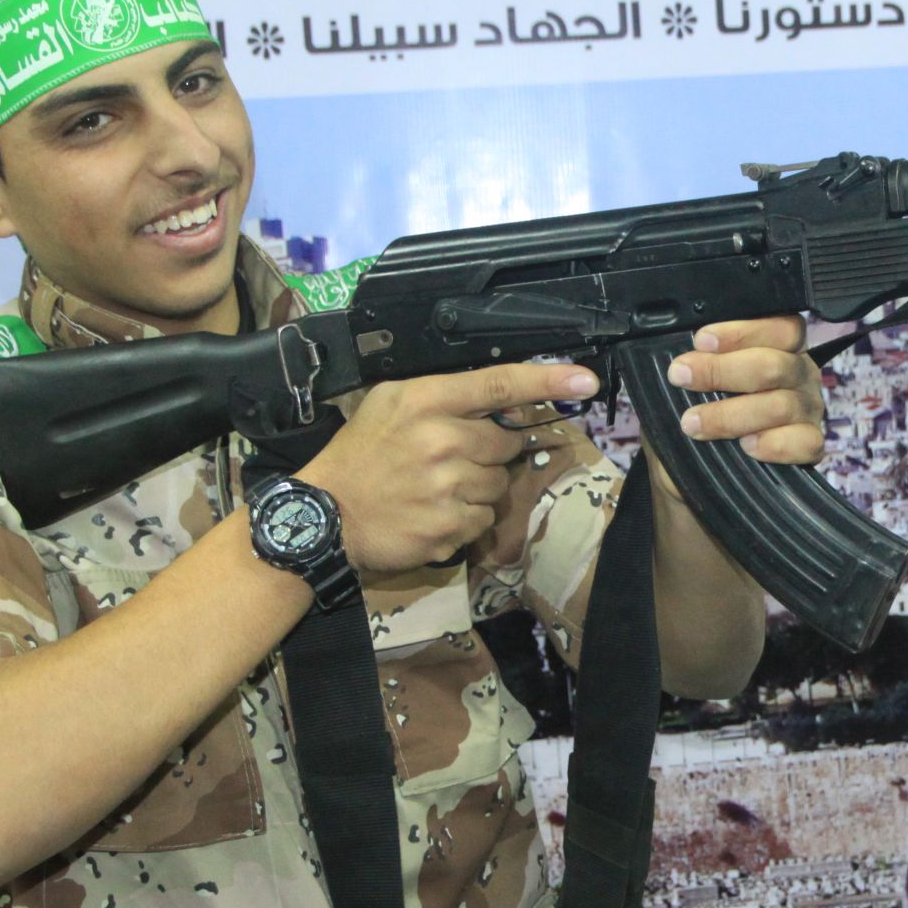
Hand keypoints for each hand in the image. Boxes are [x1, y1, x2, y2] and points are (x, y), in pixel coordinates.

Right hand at [297, 361, 597, 573]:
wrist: (323, 518)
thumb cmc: (359, 456)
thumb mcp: (389, 405)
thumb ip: (444, 397)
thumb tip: (506, 403)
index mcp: (424, 402)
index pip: (498, 384)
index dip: (546, 381)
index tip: (584, 381)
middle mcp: (441, 440)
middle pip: (506, 441)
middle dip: (489, 451)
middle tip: (450, 458)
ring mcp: (447, 487)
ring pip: (499, 484)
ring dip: (478, 487)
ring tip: (436, 488)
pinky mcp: (450, 527)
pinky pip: (484, 518)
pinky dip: (465, 519)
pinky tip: (433, 513)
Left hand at [660, 316, 827, 472]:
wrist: (700, 473)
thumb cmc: (703, 417)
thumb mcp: (694, 386)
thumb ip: (695, 367)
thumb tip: (678, 358)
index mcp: (780, 348)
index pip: (780, 326)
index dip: (741, 332)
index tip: (701, 341)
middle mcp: (799, 374)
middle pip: (773, 365)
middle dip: (721, 370)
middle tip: (682, 377)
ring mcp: (809, 410)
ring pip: (781, 405)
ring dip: (731, 415)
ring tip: (694, 423)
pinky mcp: (811, 445)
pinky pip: (804, 442)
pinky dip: (773, 444)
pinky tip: (747, 446)